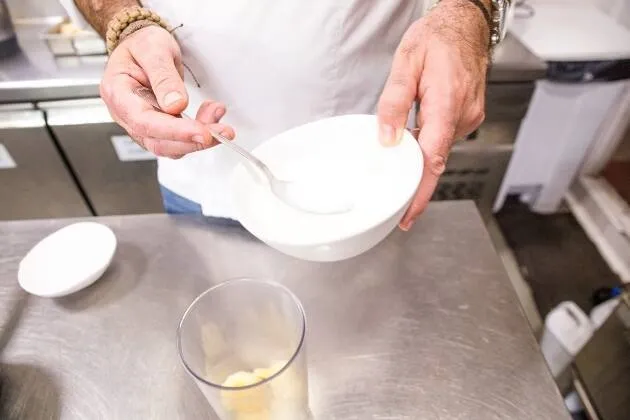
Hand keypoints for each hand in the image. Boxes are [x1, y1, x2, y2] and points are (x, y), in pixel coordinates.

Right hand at [100, 26, 234, 158]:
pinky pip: (180, 140)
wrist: (143, 47)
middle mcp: (127, 115)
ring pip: (172, 146)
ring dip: (201, 138)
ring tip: (219, 116)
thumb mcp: (153, 49)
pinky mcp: (159, 129)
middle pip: (159, 142)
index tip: (202, 132)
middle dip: (193, 141)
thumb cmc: (142, 45)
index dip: (175, 131)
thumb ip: (163, 77)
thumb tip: (175, 105)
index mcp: (117, 93)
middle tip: (222, 132)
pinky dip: (201, 131)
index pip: (144, 122)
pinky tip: (212, 116)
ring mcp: (142, 125)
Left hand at [377, 1, 488, 230]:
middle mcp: (463, 115)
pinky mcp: (468, 115)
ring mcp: (469, 117)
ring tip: (398, 164)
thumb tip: (386, 138)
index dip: (420, 191)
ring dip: (420, 160)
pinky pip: (445, 138)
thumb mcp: (405, 63)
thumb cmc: (437, 38)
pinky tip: (414, 142)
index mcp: (446, 103)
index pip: (432, 158)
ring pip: (440, 149)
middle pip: (436, 160)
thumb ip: (394, 102)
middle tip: (397, 207)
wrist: (465, 23)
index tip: (408, 213)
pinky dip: (429, 145)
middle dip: (416, 185)